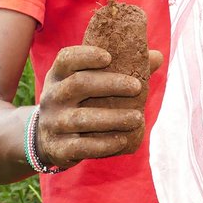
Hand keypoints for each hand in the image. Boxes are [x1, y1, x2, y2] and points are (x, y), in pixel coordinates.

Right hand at [35, 45, 163, 167]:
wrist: (45, 139)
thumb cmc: (77, 102)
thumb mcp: (87, 82)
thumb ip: (121, 69)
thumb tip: (157, 56)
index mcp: (58, 75)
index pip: (67, 58)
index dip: (87, 55)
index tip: (109, 57)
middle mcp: (53, 96)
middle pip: (79, 84)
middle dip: (110, 84)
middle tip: (137, 87)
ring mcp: (53, 123)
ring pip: (82, 119)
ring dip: (113, 118)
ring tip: (138, 118)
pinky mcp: (58, 148)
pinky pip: (82, 147)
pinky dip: (104, 144)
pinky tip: (122, 140)